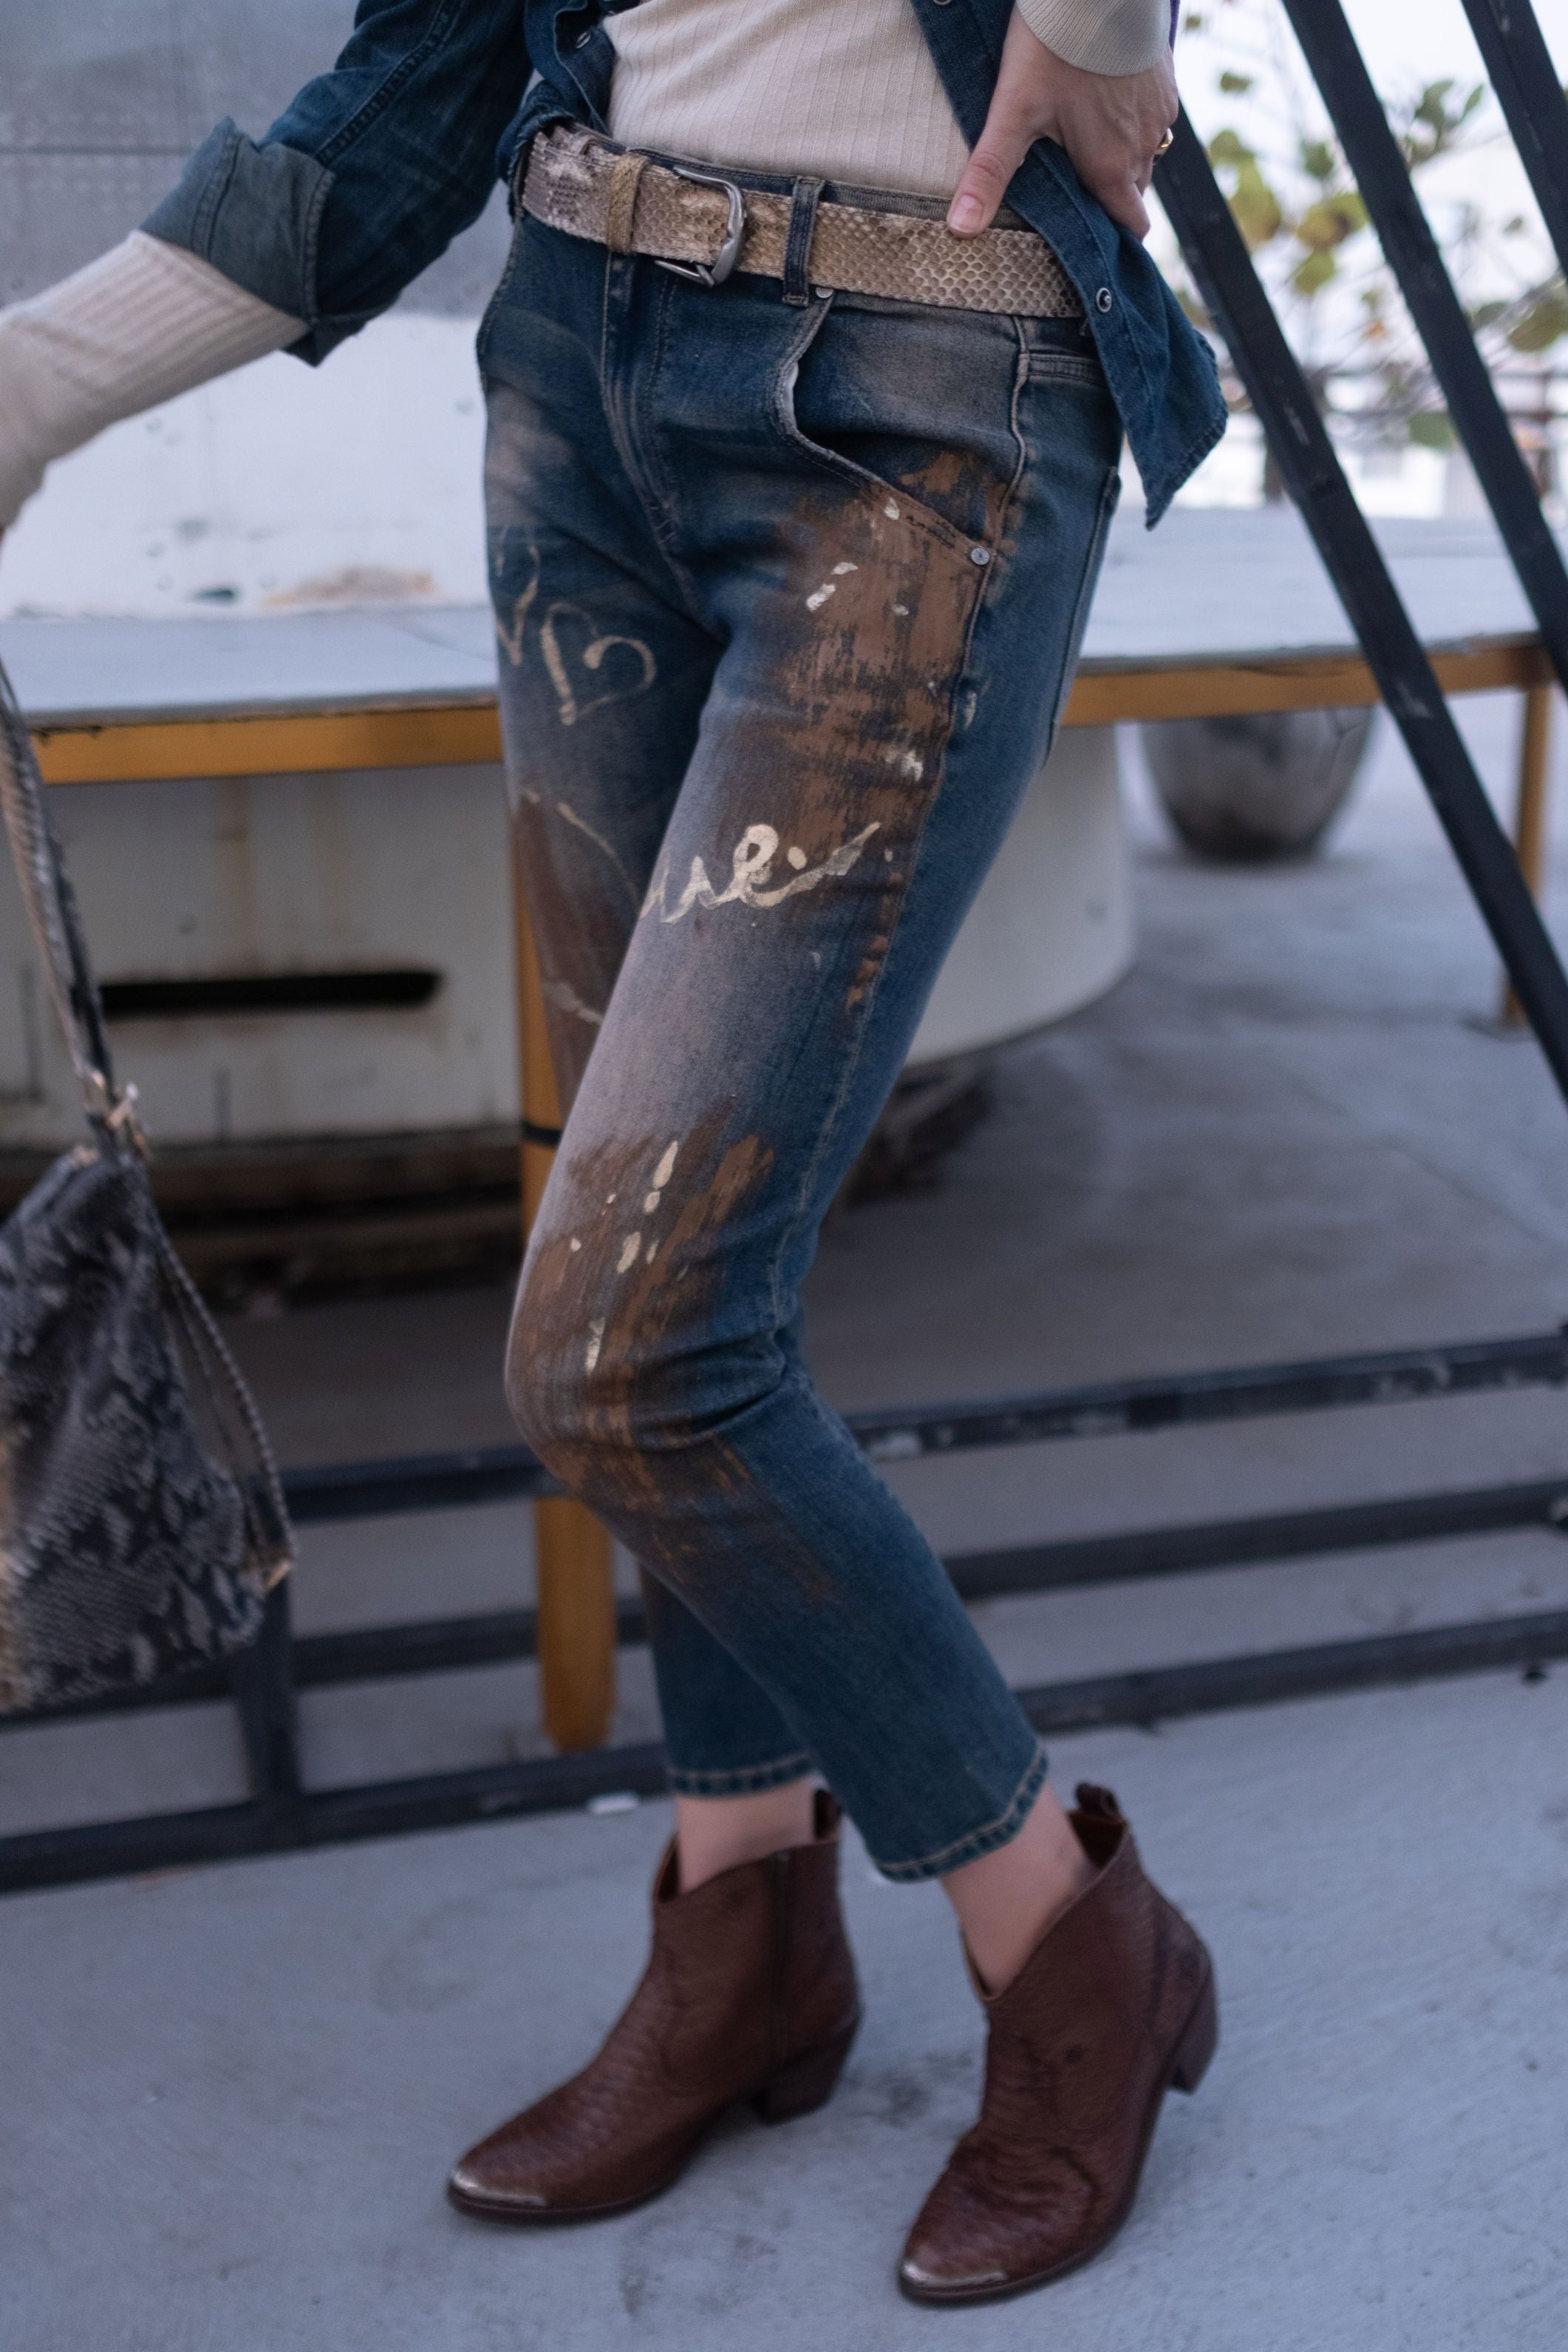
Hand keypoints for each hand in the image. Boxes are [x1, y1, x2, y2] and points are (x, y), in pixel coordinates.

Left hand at [948, 9, 1177, 242]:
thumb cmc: (1054, 49)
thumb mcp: (1013, 112)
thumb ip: (989, 173)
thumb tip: (961, 229)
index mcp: (1110, 169)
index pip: (1130, 227)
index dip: (1114, 240)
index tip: (1093, 242)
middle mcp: (1142, 149)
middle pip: (1133, 195)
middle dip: (1110, 200)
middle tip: (1075, 191)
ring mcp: (1158, 116)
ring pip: (1144, 158)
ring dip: (1121, 160)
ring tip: (1086, 148)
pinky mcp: (1165, 84)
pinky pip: (1153, 121)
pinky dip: (1132, 125)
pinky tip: (1105, 108)